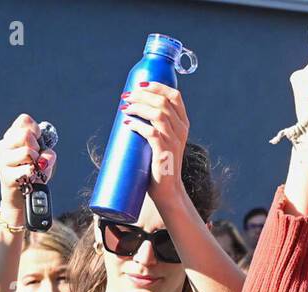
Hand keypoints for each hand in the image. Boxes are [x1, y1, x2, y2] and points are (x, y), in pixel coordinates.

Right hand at [0, 114, 55, 218]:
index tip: (38, 143)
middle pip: (25, 134)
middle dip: (37, 147)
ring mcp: (2, 160)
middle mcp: (3, 146)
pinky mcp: (6, 176)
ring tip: (32, 169)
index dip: (36, 130)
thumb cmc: (33, 174)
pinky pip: (27, 169)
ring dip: (36, 162)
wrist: (22, 198)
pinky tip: (30, 178)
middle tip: (35, 158)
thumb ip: (47, 153)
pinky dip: (34, 174)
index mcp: (11, 137)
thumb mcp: (44, 159)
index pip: (24, 121)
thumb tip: (45, 157)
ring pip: (27, 152)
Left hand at [120, 81, 188, 200]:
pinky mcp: (164, 152)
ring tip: (124, 108)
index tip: (140, 85)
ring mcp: (174, 140)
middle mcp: (181, 129)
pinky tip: (126, 123)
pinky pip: (150, 132)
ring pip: (158, 114)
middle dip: (142, 95)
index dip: (157, 86)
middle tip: (126, 97)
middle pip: (163, 102)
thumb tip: (132, 110)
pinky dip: (137, 125)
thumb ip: (156, 126)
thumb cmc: (160, 163)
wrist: (167, 189)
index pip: (174, 96)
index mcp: (183, 123)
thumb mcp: (163, 140)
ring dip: (138, 107)